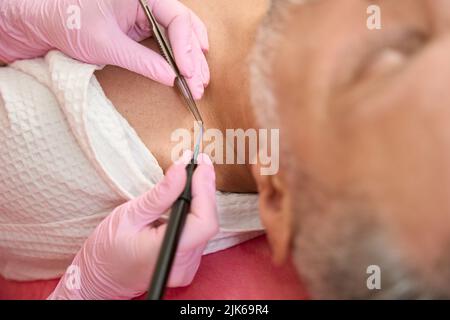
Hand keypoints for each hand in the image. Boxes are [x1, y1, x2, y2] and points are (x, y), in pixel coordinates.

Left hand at [0, 0, 209, 98]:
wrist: (46, 24)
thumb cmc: (69, 24)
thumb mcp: (106, 45)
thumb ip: (142, 61)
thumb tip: (171, 78)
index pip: (176, 18)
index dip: (186, 47)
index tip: (187, 72)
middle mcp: (148, 1)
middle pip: (183, 27)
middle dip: (194, 57)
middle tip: (200, 83)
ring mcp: (146, 15)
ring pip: (180, 35)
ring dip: (191, 60)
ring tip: (199, 83)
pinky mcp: (142, 28)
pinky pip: (168, 41)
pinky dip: (179, 58)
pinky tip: (189, 71)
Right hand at [48, 151, 217, 299]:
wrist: (100, 278)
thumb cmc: (107, 249)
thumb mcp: (130, 215)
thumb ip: (161, 193)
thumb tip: (182, 168)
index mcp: (166, 252)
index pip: (203, 222)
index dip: (205, 190)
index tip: (200, 164)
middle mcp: (182, 264)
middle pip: (207, 222)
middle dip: (205, 189)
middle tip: (199, 163)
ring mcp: (187, 267)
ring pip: (206, 226)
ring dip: (202, 199)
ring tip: (194, 174)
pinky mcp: (187, 264)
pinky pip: (199, 232)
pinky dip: (197, 211)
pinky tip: (189, 196)